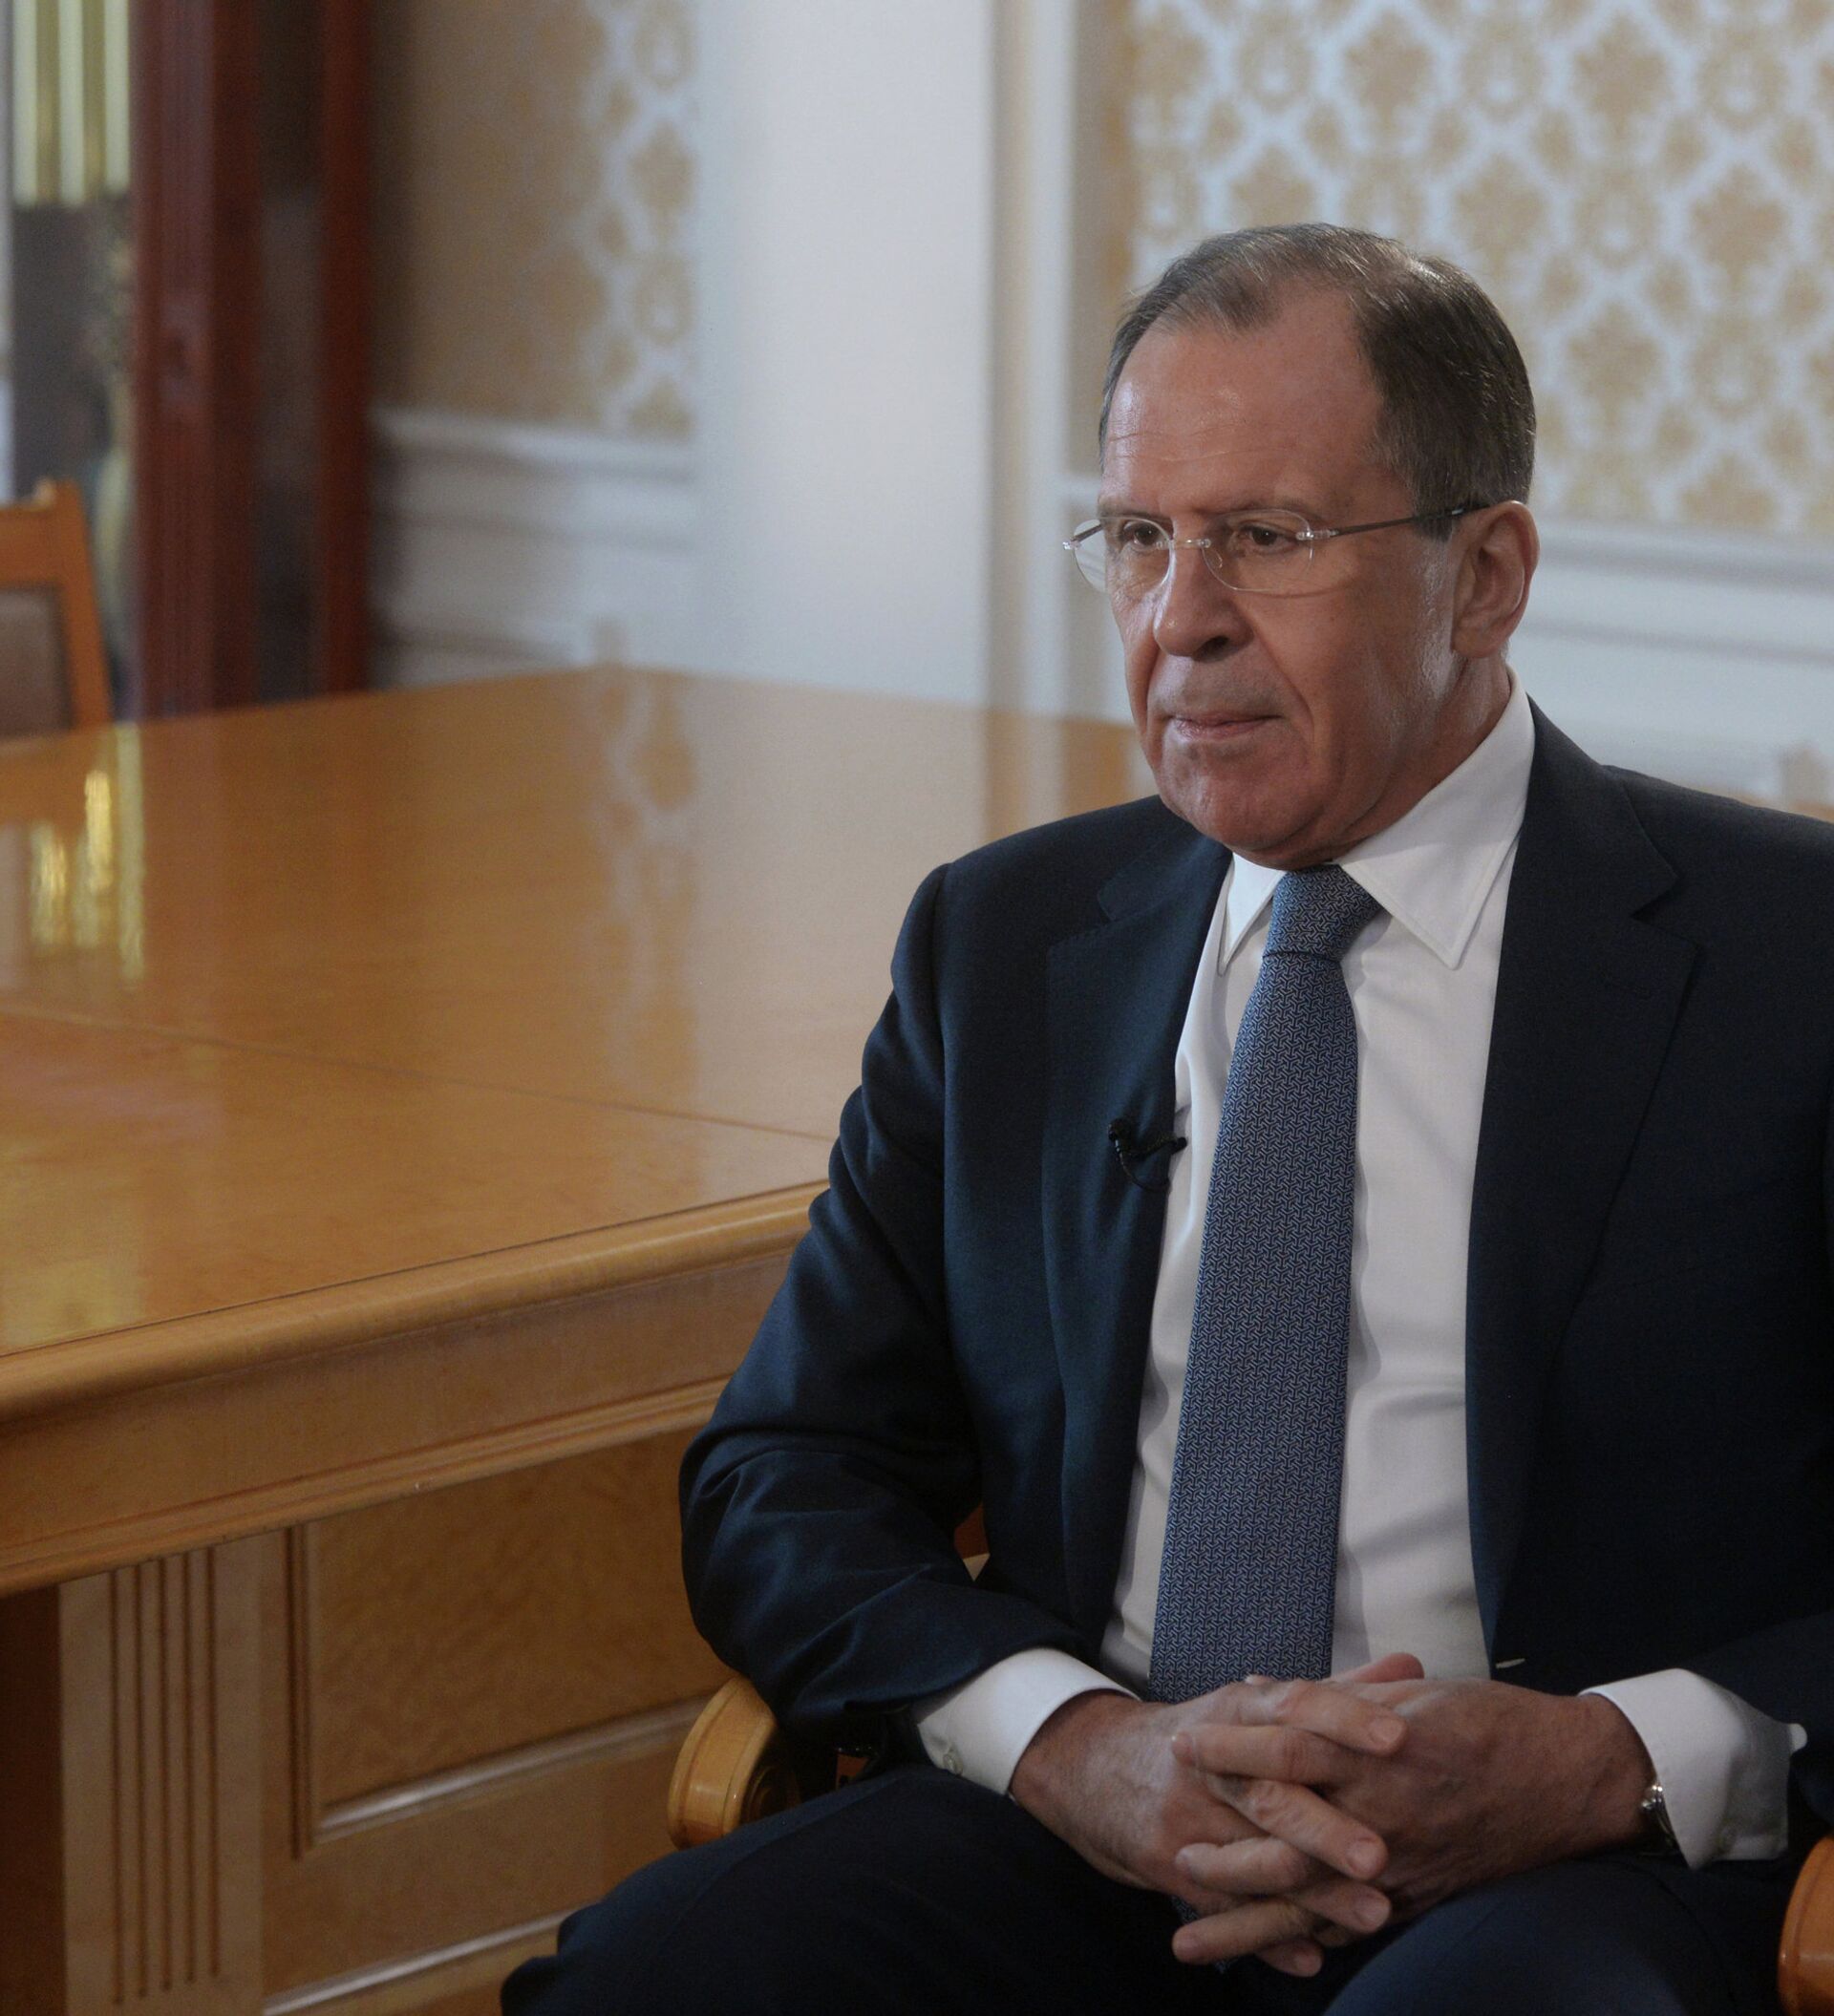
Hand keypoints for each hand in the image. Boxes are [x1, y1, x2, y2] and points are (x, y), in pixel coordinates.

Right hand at [1009, 1655, 1423, 1973]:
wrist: (1095, 1765)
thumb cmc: (1203, 1732)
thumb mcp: (1256, 1702)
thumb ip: (1338, 1691)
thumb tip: (1413, 1670)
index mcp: (1239, 1709)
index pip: (1293, 1705)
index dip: (1344, 1720)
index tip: (1399, 1738)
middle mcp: (1212, 1761)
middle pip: (1271, 1791)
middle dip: (1326, 1826)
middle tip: (1382, 1854)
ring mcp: (1186, 1816)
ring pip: (1255, 1858)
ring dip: (1315, 1892)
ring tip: (1374, 1914)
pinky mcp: (1166, 1863)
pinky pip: (1222, 1904)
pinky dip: (1266, 1935)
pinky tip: (1312, 1956)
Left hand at [1176, 1675, 1651, 1959]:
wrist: (1570, 1779)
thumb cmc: (1490, 1721)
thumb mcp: (1408, 1694)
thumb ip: (1338, 1699)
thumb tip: (1268, 1690)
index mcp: (1376, 1751)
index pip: (1285, 1749)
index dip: (1229, 1749)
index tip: (1181, 1745)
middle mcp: (1382, 1814)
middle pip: (1284, 1840)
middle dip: (1223, 1854)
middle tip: (1172, 1857)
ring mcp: (1401, 1867)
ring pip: (1308, 1903)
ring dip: (1245, 1921)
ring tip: (1189, 1934)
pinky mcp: (1418, 1899)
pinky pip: (1351, 1931)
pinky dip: (1305, 1946)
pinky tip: (1269, 1959)